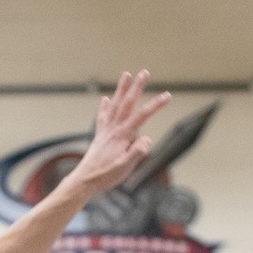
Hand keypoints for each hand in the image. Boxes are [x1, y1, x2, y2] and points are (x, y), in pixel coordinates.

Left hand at [64, 70, 171, 197]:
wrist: (84, 181)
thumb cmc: (106, 176)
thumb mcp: (125, 168)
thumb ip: (136, 153)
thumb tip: (147, 139)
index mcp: (122, 136)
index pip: (142, 116)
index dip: (155, 105)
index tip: (168, 95)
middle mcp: (113, 129)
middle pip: (127, 104)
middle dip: (136, 87)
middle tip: (144, 72)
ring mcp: (105, 131)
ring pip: (115, 105)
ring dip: (121, 89)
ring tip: (126, 74)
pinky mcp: (100, 136)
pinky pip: (103, 117)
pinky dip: (105, 107)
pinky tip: (105, 99)